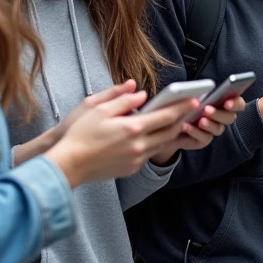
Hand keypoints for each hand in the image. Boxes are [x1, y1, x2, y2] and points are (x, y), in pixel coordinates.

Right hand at [42, 91, 200, 187]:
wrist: (69, 164)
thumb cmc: (80, 134)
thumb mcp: (97, 109)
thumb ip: (122, 99)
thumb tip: (141, 93)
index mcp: (132, 128)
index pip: (165, 116)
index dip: (181, 107)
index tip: (193, 100)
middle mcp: (138, 146)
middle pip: (169, 132)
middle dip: (181, 120)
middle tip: (189, 111)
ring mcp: (136, 160)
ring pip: (161, 145)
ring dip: (169, 133)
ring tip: (175, 122)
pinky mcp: (131, 169)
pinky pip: (148, 154)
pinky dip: (154, 144)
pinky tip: (152, 137)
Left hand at [150, 97, 247, 163]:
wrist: (171, 122)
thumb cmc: (185, 103)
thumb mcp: (192, 96)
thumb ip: (201, 93)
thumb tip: (203, 93)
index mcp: (224, 102)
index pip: (238, 104)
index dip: (236, 103)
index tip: (227, 103)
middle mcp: (222, 117)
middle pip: (230, 118)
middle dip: (219, 113)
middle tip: (207, 109)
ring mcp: (214, 129)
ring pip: (218, 129)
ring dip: (209, 124)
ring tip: (200, 120)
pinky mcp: (204, 140)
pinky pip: (205, 138)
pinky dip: (196, 132)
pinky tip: (187, 126)